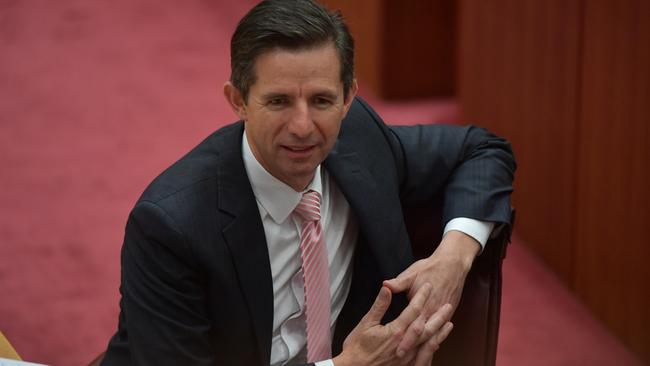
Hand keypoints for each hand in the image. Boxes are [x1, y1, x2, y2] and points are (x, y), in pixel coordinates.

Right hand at [333, 283, 452, 365]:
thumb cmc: (357, 347)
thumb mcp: (366, 322)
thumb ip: (380, 305)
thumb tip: (387, 288)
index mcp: (396, 331)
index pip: (414, 310)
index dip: (422, 296)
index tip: (428, 286)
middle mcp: (405, 345)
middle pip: (427, 327)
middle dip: (439, 316)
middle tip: (448, 305)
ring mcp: (407, 357)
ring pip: (429, 343)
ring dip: (440, 332)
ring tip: (449, 324)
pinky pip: (424, 357)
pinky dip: (432, 349)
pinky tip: (436, 344)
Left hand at [383, 230, 480, 357]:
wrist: (452, 263)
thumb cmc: (430, 267)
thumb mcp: (412, 273)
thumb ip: (398, 283)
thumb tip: (385, 285)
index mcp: (424, 303)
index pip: (414, 326)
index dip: (406, 339)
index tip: (398, 350)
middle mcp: (434, 311)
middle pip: (425, 336)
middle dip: (416, 351)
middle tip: (405, 362)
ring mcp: (442, 313)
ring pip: (434, 336)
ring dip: (427, 350)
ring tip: (420, 364)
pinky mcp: (449, 312)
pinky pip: (441, 331)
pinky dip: (436, 341)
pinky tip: (431, 350)